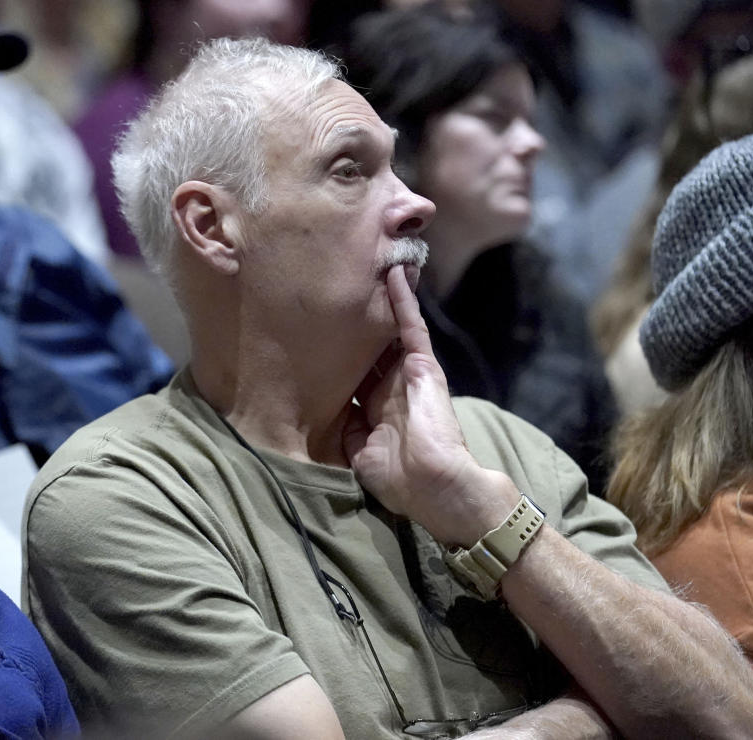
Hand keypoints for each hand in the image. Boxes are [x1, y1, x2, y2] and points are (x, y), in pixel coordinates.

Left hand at [343, 266, 514, 543]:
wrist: (434, 486)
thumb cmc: (399, 480)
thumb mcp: (359, 453)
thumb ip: (346, 429)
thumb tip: (324, 410)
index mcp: (377, 409)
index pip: (354, 374)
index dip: (337, 354)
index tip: (317, 333)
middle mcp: (392, 386)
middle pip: (369, 346)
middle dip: (355, 322)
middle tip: (338, 290)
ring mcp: (409, 374)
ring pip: (390, 329)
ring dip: (382, 300)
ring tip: (372, 265)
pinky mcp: (423, 366)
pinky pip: (411, 326)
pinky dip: (403, 300)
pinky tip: (394, 272)